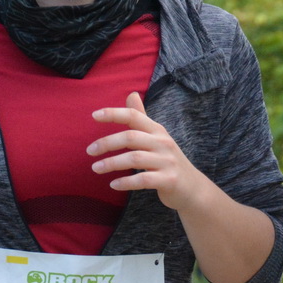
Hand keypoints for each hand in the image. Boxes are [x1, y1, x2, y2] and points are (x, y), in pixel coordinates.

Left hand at [89, 92, 206, 211]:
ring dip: (112, 163)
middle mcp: (163, 143)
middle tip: (89, 151)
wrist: (193, 188)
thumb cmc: (168, 161)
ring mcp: (167, 162)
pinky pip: (143, 180)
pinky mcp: (169, 180)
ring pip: (135, 158)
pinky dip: (126, 182)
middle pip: (131, 137)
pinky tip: (113, 184)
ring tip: (96, 168)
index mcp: (157, 131)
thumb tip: (131, 94)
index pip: (134, 116)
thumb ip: (141, 118)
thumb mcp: (157, 137)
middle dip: (107, 143)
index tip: (94, 115)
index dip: (114, 114)